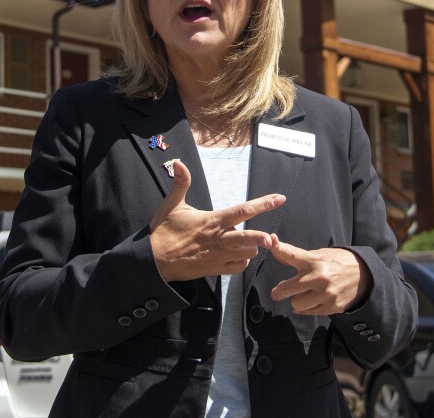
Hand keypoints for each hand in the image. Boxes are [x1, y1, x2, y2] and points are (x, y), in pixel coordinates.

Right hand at [149, 160, 285, 281]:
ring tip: (246, 241)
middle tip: (272, 238)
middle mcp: (219, 239)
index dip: (263, 204)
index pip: (242, 210)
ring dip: (251, 247)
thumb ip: (181, 183)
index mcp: (213, 221)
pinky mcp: (216, 270)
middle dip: (261, 238)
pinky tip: (238, 254)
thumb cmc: (163, 231)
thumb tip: (178, 162)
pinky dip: (242, 261)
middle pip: (248, 238)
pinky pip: (238, 267)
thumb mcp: (172, 205)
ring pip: (246, 254)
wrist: (154, 261)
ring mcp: (218, 256)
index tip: (279, 199)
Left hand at [269, 236, 372, 314]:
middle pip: (286, 289)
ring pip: (296, 304)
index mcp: (315, 260)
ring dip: (296, 300)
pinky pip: (307, 312)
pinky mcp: (332, 307)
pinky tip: (310, 300)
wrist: (363, 275)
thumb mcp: (318, 254)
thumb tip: (274, 249)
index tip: (270, 240)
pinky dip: (305, 308)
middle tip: (277, 292)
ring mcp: (326, 294)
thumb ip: (295, 255)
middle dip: (278, 292)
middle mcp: (319, 277)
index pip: (293, 254)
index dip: (279, 247)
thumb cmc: (335, 263)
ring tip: (303, 294)